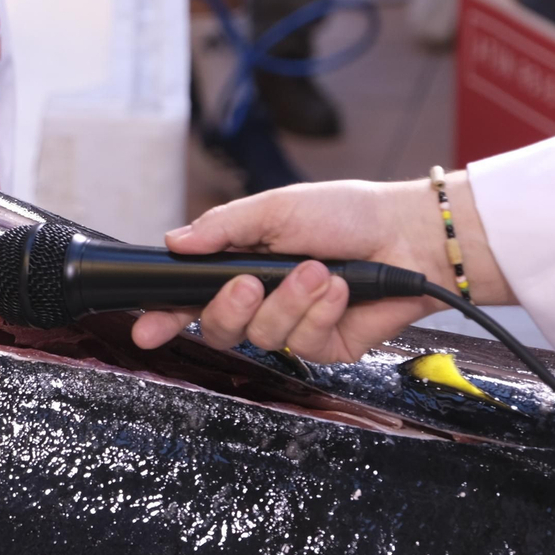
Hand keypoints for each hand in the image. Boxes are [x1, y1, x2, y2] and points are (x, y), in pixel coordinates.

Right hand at [130, 173, 509, 362]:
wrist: (409, 235)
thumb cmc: (346, 213)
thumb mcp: (276, 207)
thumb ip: (222, 227)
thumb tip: (174, 240)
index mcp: (239, 267)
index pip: (189, 299)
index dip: (163, 318)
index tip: (145, 329)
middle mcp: (261, 302)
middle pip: (217, 328)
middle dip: (232, 307)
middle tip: (252, 282)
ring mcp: (292, 327)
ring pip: (263, 337)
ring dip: (291, 301)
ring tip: (322, 271)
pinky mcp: (325, 347)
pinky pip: (305, 343)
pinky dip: (322, 312)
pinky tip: (340, 289)